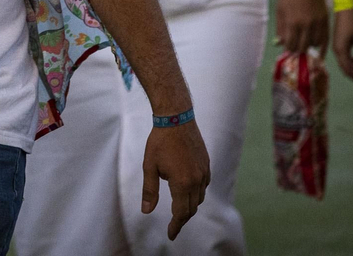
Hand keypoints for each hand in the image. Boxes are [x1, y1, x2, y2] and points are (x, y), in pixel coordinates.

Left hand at [141, 118, 210, 240]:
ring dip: (190, 206)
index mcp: (182, 182)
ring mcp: (204, 171)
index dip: (176, 226)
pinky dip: (196, 192)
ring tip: (178, 209)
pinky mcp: (206, 164)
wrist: (176, 118)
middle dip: (182, 218)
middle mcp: (197, 179)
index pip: (181, 213)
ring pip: (199, 197)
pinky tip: (187, 190)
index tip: (171, 235)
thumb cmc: (160, 141)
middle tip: (173, 225)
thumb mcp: (149, 166)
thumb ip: (149, 191)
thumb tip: (146, 211)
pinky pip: (204, 185)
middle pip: (192, 208)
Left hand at [275, 0, 329, 53]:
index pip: (291, 44)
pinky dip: (321, 46)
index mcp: (292, 22)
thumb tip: (280, 44)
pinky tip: (318, 51)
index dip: (288, 48)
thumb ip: (280, 28)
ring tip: (304, 42)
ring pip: (314, 44)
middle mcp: (306, 25)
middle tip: (295, 47)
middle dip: (297, 49)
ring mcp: (317, 23)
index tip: (287, 47)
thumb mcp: (280, 10)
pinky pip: (325, 39)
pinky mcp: (326, 21)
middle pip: (303, 46)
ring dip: (308, 46)